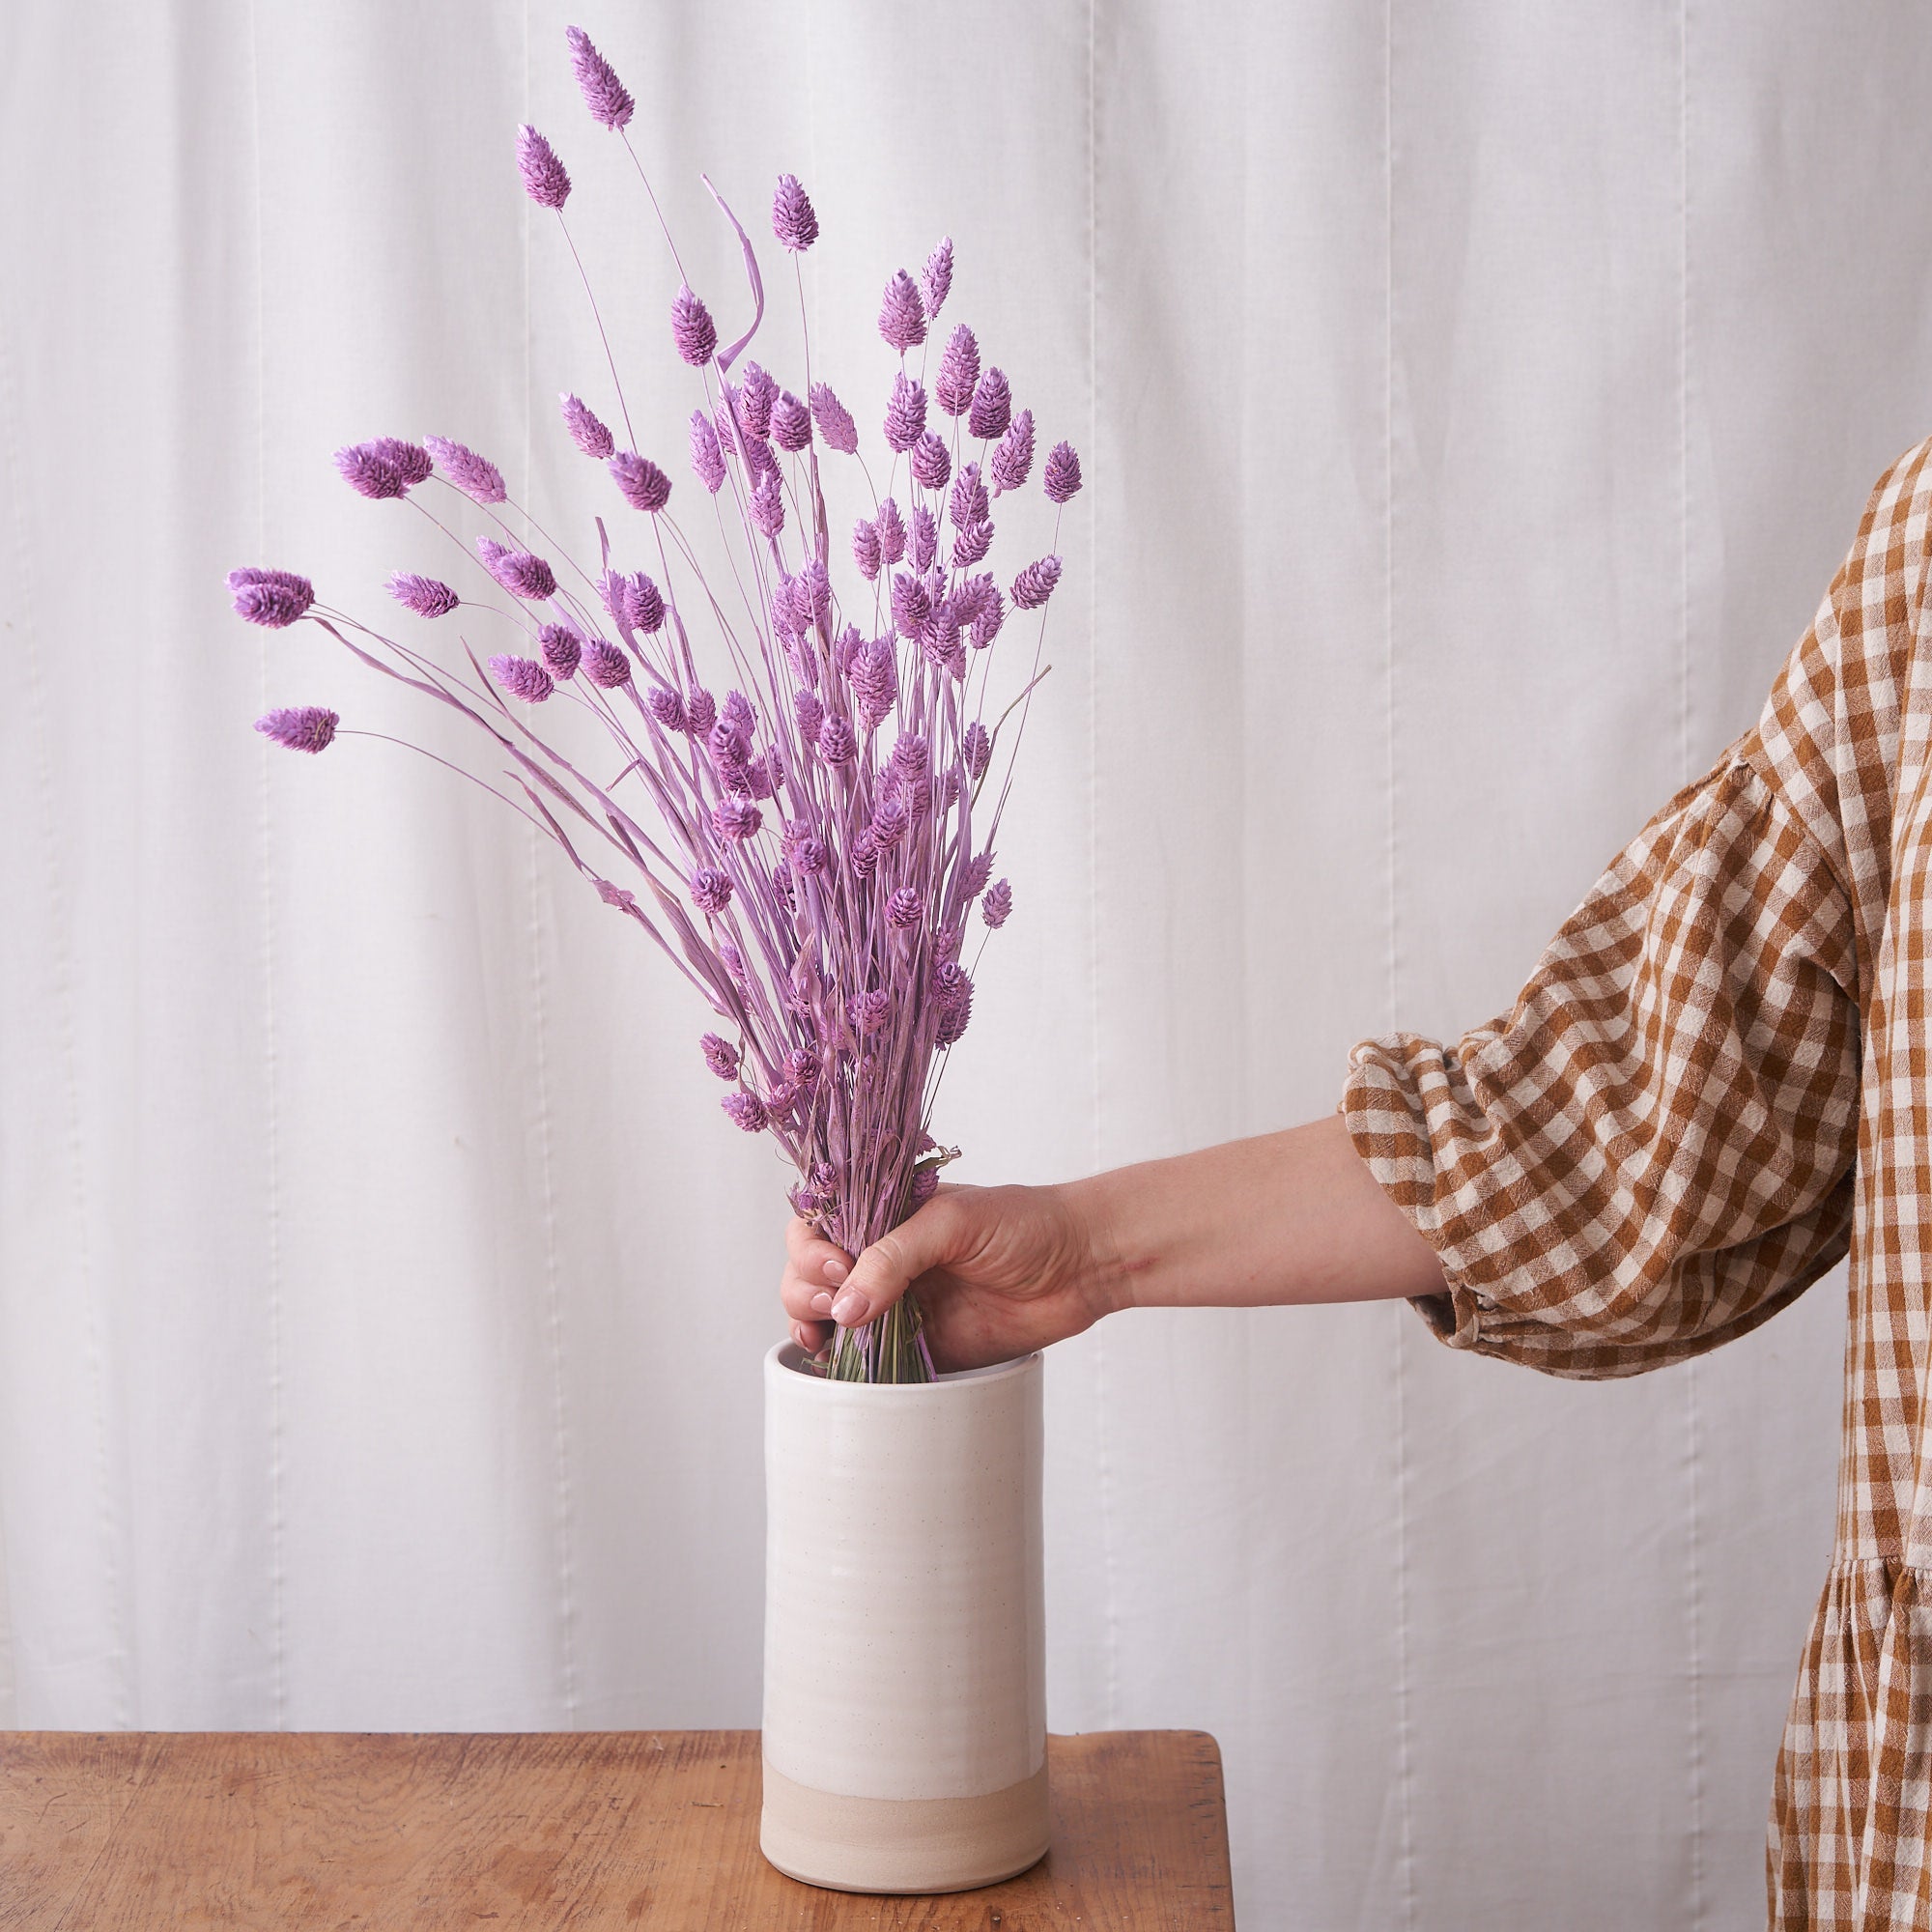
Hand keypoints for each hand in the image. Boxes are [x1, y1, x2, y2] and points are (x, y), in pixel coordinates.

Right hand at [779, 1181, 1116, 1373]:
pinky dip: (841, 1365)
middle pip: (808, 1273)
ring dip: (811, 1324)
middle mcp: (881, 1257)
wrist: (1081, 1266)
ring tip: (831, 1334)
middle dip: (805, 1288)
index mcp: (884, 1214)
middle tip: (841, 1302)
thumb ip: (895, 1257)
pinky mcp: (918, 1346)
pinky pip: (864, 1359)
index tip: (837, 1266)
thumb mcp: (953, 1222)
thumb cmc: (1024, 1225)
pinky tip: (836, 1364)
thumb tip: (845, 1306)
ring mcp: (896, 1303)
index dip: (810, 1248)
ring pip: (826, 1316)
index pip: (815, 1225)